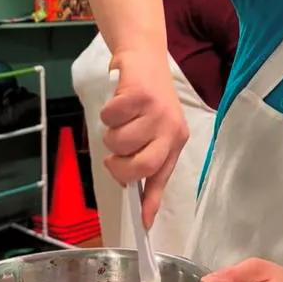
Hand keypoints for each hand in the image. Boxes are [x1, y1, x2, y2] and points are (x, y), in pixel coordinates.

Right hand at [101, 51, 188, 227]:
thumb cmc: (146, 100)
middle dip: (119, 166)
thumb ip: (147, 163)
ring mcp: (157, 111)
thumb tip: (135, 198)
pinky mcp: (140, 94)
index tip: (143, 224)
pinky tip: (118, 103)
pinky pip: (111, 117)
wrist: (144, 57)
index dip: (151, 202)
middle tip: (113, 156)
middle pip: (141, 165)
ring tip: (118, 121)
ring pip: (120, 141)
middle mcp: (171, 128)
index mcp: (175, 141)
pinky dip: (107, 113)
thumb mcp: (154, 132)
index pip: (162, 176)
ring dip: (110, 134)